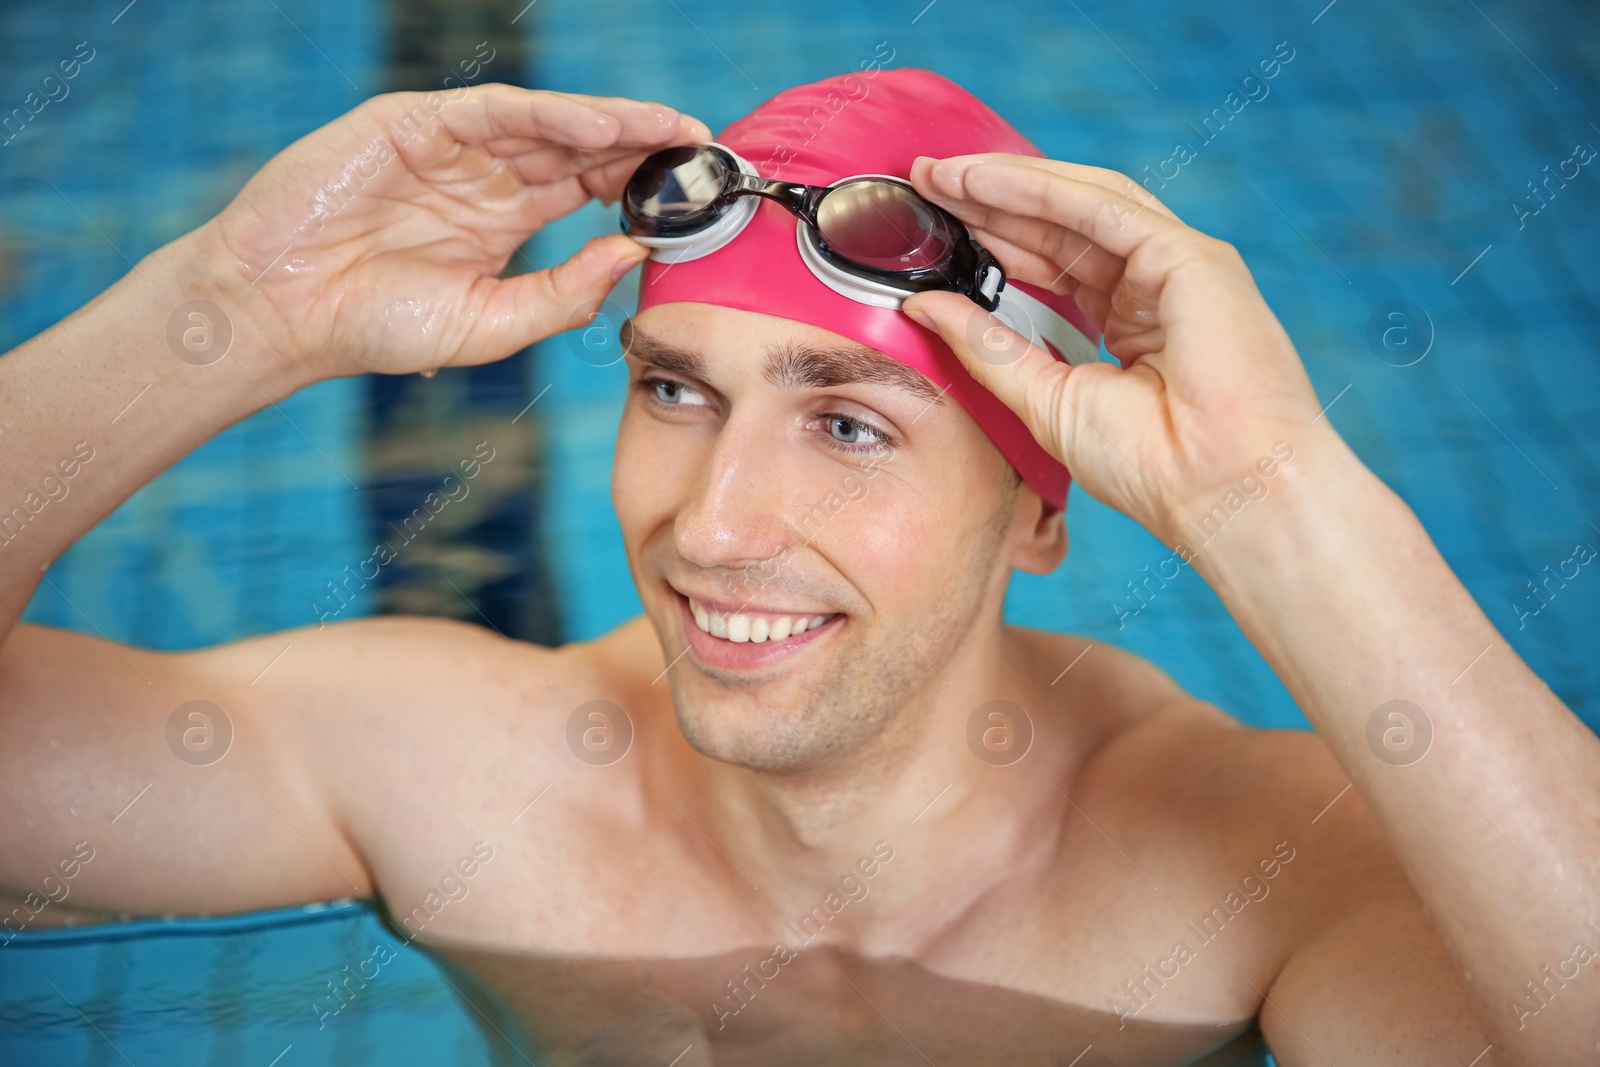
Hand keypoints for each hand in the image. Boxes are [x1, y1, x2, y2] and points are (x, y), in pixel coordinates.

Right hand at [199, 83, 709, 380]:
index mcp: (505, 218)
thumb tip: (632, 255)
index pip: (588, 186)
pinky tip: (601, 129)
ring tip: (667, 132)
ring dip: (611, 123)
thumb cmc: (376, 325)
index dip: (639, 180)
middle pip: (579, 146)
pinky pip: (495, 111)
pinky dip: (550, 115)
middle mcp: (485, 175)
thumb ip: (564, 293)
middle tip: (701, 148)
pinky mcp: (412, 124)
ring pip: (547, 121)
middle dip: (641, 144)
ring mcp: (450, 146)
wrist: (283, 314)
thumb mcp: (492, 323)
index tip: (696, 190)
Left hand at [900, 154, 1331, 544]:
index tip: (935, 224)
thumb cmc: (1154, 467)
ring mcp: (1178, 266)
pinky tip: (985, 181)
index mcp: (1130, 321)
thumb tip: (926, 307)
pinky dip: (1041, 191)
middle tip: (925, 180)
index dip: (994, 238)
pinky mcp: (1191, 257)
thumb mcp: (1044, 399)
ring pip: (1080, 205)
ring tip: (943, 174)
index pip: (1053, 262)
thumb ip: (987, 347)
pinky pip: (1103, 210)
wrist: (1220, 492)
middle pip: (1062, 224)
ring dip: (1008, 184)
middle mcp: (1155, 285)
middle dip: (992, 200)